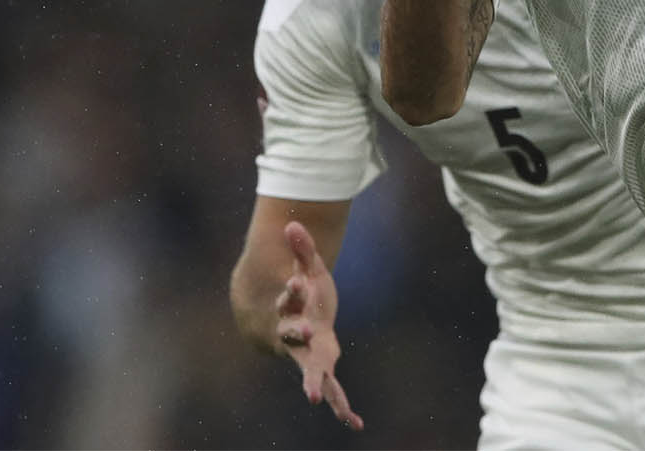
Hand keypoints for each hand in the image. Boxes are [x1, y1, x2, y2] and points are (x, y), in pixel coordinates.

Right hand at [275, 221, 363, 429]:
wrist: (289, 325)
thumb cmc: (301, 296)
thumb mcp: (305, 269)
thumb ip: (301, 248)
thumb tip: (292, 222)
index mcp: (290, 309)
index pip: (289, 298)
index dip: (292, 290)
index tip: (296, 280)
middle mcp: (295, 336)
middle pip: (293, 336)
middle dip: (298, 333)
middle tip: (305, 329)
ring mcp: (308, 354)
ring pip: (310, 370)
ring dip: (314, 382)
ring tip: (315, 397)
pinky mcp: (323, 367)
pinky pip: (332, 389)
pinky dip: (342, 406)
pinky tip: (356, 422)